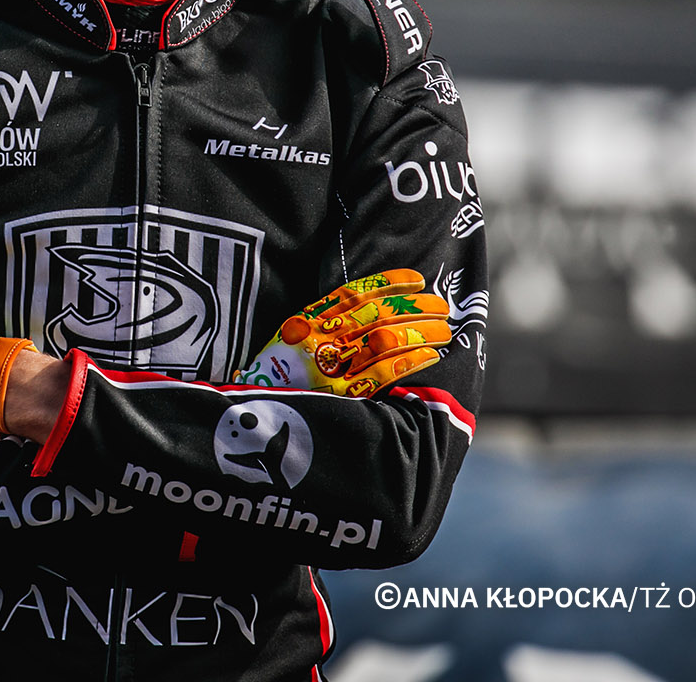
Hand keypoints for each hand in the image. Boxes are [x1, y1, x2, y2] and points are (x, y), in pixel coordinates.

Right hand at [233, 269, 450, 395]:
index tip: (416, 281)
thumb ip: (320, 324)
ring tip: (445, 329)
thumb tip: (366, 314)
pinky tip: (430, 356)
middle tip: (442, 306)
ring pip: (386, 340)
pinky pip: (383, 373)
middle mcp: (319, 339)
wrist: (250, 415)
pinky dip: (410, 361)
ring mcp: (331, 367)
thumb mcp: (287, 340)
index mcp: (306, 320)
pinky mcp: (341, 395)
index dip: (389, 285)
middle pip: (378, 314)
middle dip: (414, 308)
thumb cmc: (272, 378)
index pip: (355, 294)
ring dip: (420, 332)